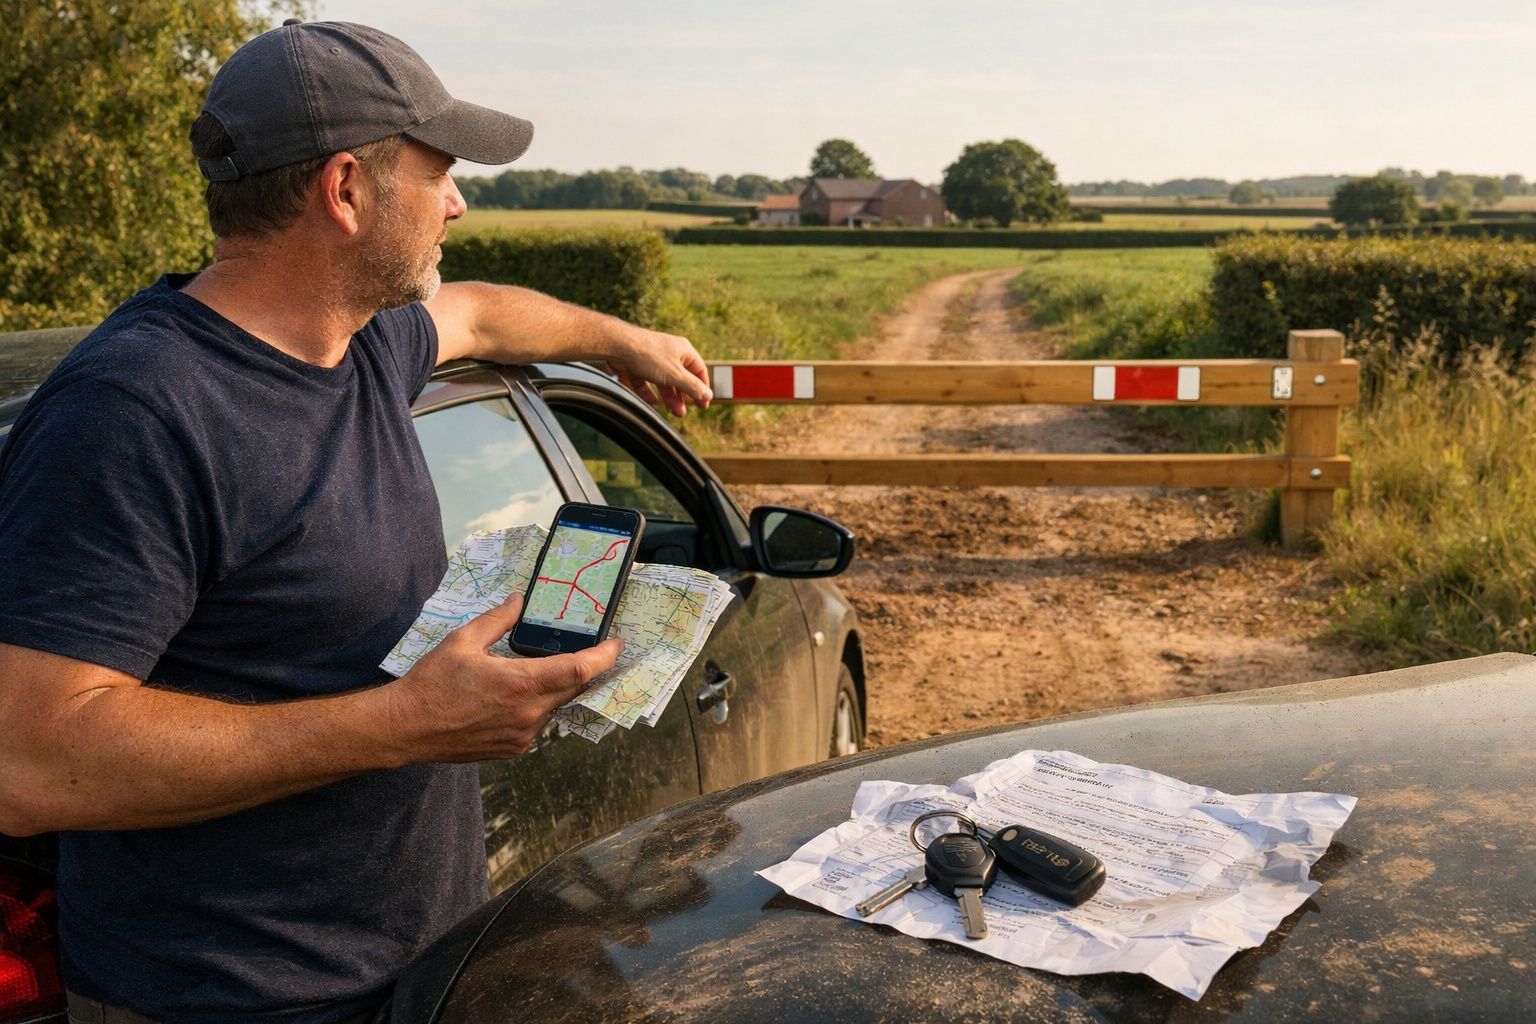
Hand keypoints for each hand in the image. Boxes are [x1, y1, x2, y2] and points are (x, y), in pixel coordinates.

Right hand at [384, 594, 621, 761]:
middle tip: (586, 649)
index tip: (616, 644)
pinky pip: (538, 723)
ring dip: (554, 688)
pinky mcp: (514, 749)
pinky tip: (515, 695)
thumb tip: (519, 601)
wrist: (406, 728)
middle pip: (573, 689)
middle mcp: (529, 714)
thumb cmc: (433, 683)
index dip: (604, 657)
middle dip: (583, 669)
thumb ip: (498, 619)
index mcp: (521, 684)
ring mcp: (523, 736)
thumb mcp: (464, 641)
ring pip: (555, 706)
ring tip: (536, 671)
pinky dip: (536, 706)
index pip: (580, 671)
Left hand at [606, 324, 711, 416]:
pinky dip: (648, 392)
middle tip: (682, 412)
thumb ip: (692, 386)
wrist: (617, 345)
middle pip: (680, 378)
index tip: (703, 405)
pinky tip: (651, 401)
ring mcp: (652, 359)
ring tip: (671, 411)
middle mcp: (669, 353)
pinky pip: (645, 382)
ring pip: (663, 381)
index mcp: (683, 350)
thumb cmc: (649, 355)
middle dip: (682, 396)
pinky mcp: (636, 365)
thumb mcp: (675, 374)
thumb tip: (708, 396)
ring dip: (668, 397)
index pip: (699, 370)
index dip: (702, 388)